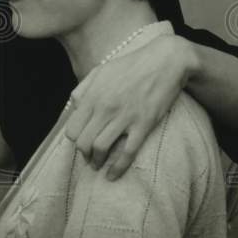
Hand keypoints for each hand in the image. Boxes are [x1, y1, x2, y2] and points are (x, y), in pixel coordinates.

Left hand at [63, 34, 194, 179]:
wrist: (165, 61)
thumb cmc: (132, 65)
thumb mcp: (101, 70)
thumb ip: (84, 88)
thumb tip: (74, 105)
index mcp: (93, 96)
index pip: (72, 129)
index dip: (75, 141)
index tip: (81, 143)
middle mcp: (105, 108)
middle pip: (83, 142)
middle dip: (84, 154)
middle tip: (89, 158)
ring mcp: (124, 117)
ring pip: (100, 149)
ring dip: (97, 162)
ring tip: (98, 166)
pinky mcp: (143, 124)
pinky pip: (126, 152)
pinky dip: (117, 168)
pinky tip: (113, 175)